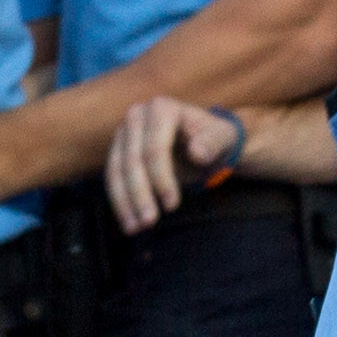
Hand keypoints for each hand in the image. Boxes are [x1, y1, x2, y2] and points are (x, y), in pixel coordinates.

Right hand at [106, 96, 238, 233]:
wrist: (202, 141)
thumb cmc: (214, 138)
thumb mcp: (223, 137)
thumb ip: (214, 142)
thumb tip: (198, 153)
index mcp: (161, 108)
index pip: (155, 148)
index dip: (161, 178)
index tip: (172, 204)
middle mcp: (136, 116)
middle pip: (132, 160)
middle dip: (140, 194)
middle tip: (149, 222)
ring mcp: (123, 134)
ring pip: (116, 171)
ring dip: (124, 202)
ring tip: (136, 228)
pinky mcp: (117, 152)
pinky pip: (113, 179)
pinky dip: (120, 202)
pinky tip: (129, 222)